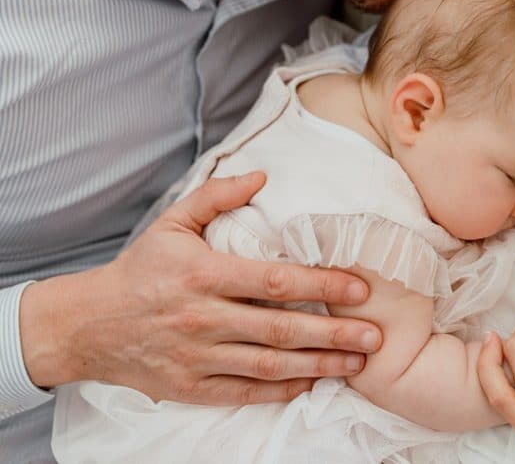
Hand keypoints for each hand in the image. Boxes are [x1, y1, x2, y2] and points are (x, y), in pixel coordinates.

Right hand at [20, 173, 382, 404]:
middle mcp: (204, 318)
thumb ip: (218, 195)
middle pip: (282, 328)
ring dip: (319, 365)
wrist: (86, 325)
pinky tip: (314, 382)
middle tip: (376, 337)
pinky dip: (282, 390)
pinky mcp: (190, 387)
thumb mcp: (173, 223)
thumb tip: (263, 174)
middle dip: (335, 334)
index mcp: (204, 275)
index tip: (360, 289)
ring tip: (358, 362)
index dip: (322, 285)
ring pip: (271, 365)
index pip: (276, 280)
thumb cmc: (139, 270)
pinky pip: (245, 392)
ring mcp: (197, 357)